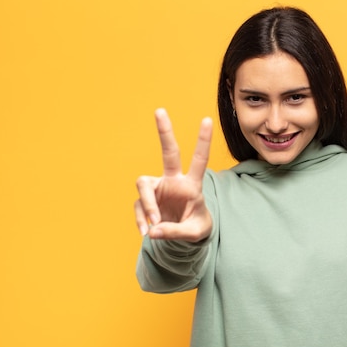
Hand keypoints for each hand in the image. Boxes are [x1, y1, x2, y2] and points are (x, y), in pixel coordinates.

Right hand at [134, 108, 212, 240]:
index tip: (207, 119)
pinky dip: (142, 220)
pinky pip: (139, 206)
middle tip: (160, 110)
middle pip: (169, 153)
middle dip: (165, 132)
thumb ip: (175, 232)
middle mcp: (174, 180)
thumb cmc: (196, 227)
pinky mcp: (146, 199)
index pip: (199, 160)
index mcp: (192, 185)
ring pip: (143, 185)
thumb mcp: (194, 233)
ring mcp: (158, 188)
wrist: (185, 236)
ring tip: (154, 224)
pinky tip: (147, 232)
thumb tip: (154, 230)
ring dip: (147, 205)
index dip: (203, 141)